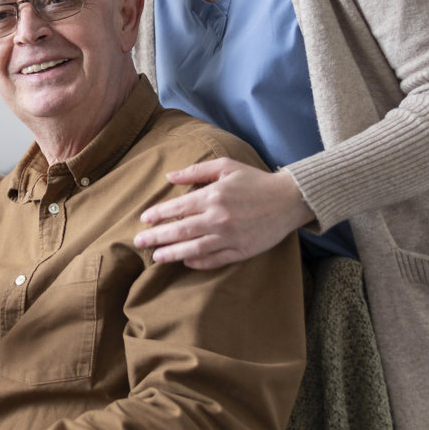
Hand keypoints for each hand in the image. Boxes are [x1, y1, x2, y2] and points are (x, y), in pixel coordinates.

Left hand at [135, 160, 313, 268]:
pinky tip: (185, 261)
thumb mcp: (226, 167)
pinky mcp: (242, 251)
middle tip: (139, 241)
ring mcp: (230, 237)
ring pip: (194, 249)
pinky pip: (215, 260)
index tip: (144, 219)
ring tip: (156, 257)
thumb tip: (169, 176)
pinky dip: (198, 262)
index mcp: (213, 196)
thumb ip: (196, 171)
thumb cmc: (255, 180)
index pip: (177, 208)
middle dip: (156, 237)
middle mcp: (218, 218)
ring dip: (172, 254)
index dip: (158, 214)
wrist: (290, 200)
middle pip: (180, 231)